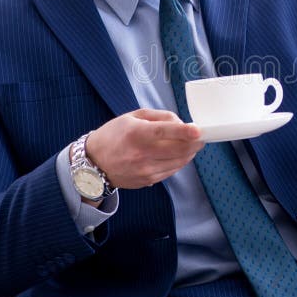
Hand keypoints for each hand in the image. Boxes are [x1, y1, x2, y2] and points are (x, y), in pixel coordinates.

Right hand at [84, 109, 203, 189]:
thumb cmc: (114, 135)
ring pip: (179, 162)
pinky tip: (177, 154)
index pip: (164, 132)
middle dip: (195, 142)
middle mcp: (141, 154)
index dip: (184, 132)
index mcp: (137, 134)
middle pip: (178, 150)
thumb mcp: (133, 117)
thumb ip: (160, 116)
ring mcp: (145, 170)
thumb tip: (182, 123)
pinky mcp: (148, 180)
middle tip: (201, 136)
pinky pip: (172, 170)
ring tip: (191, 143)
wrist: (94, 163)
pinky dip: (179, 161)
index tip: (198, 130)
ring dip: (190, 152)